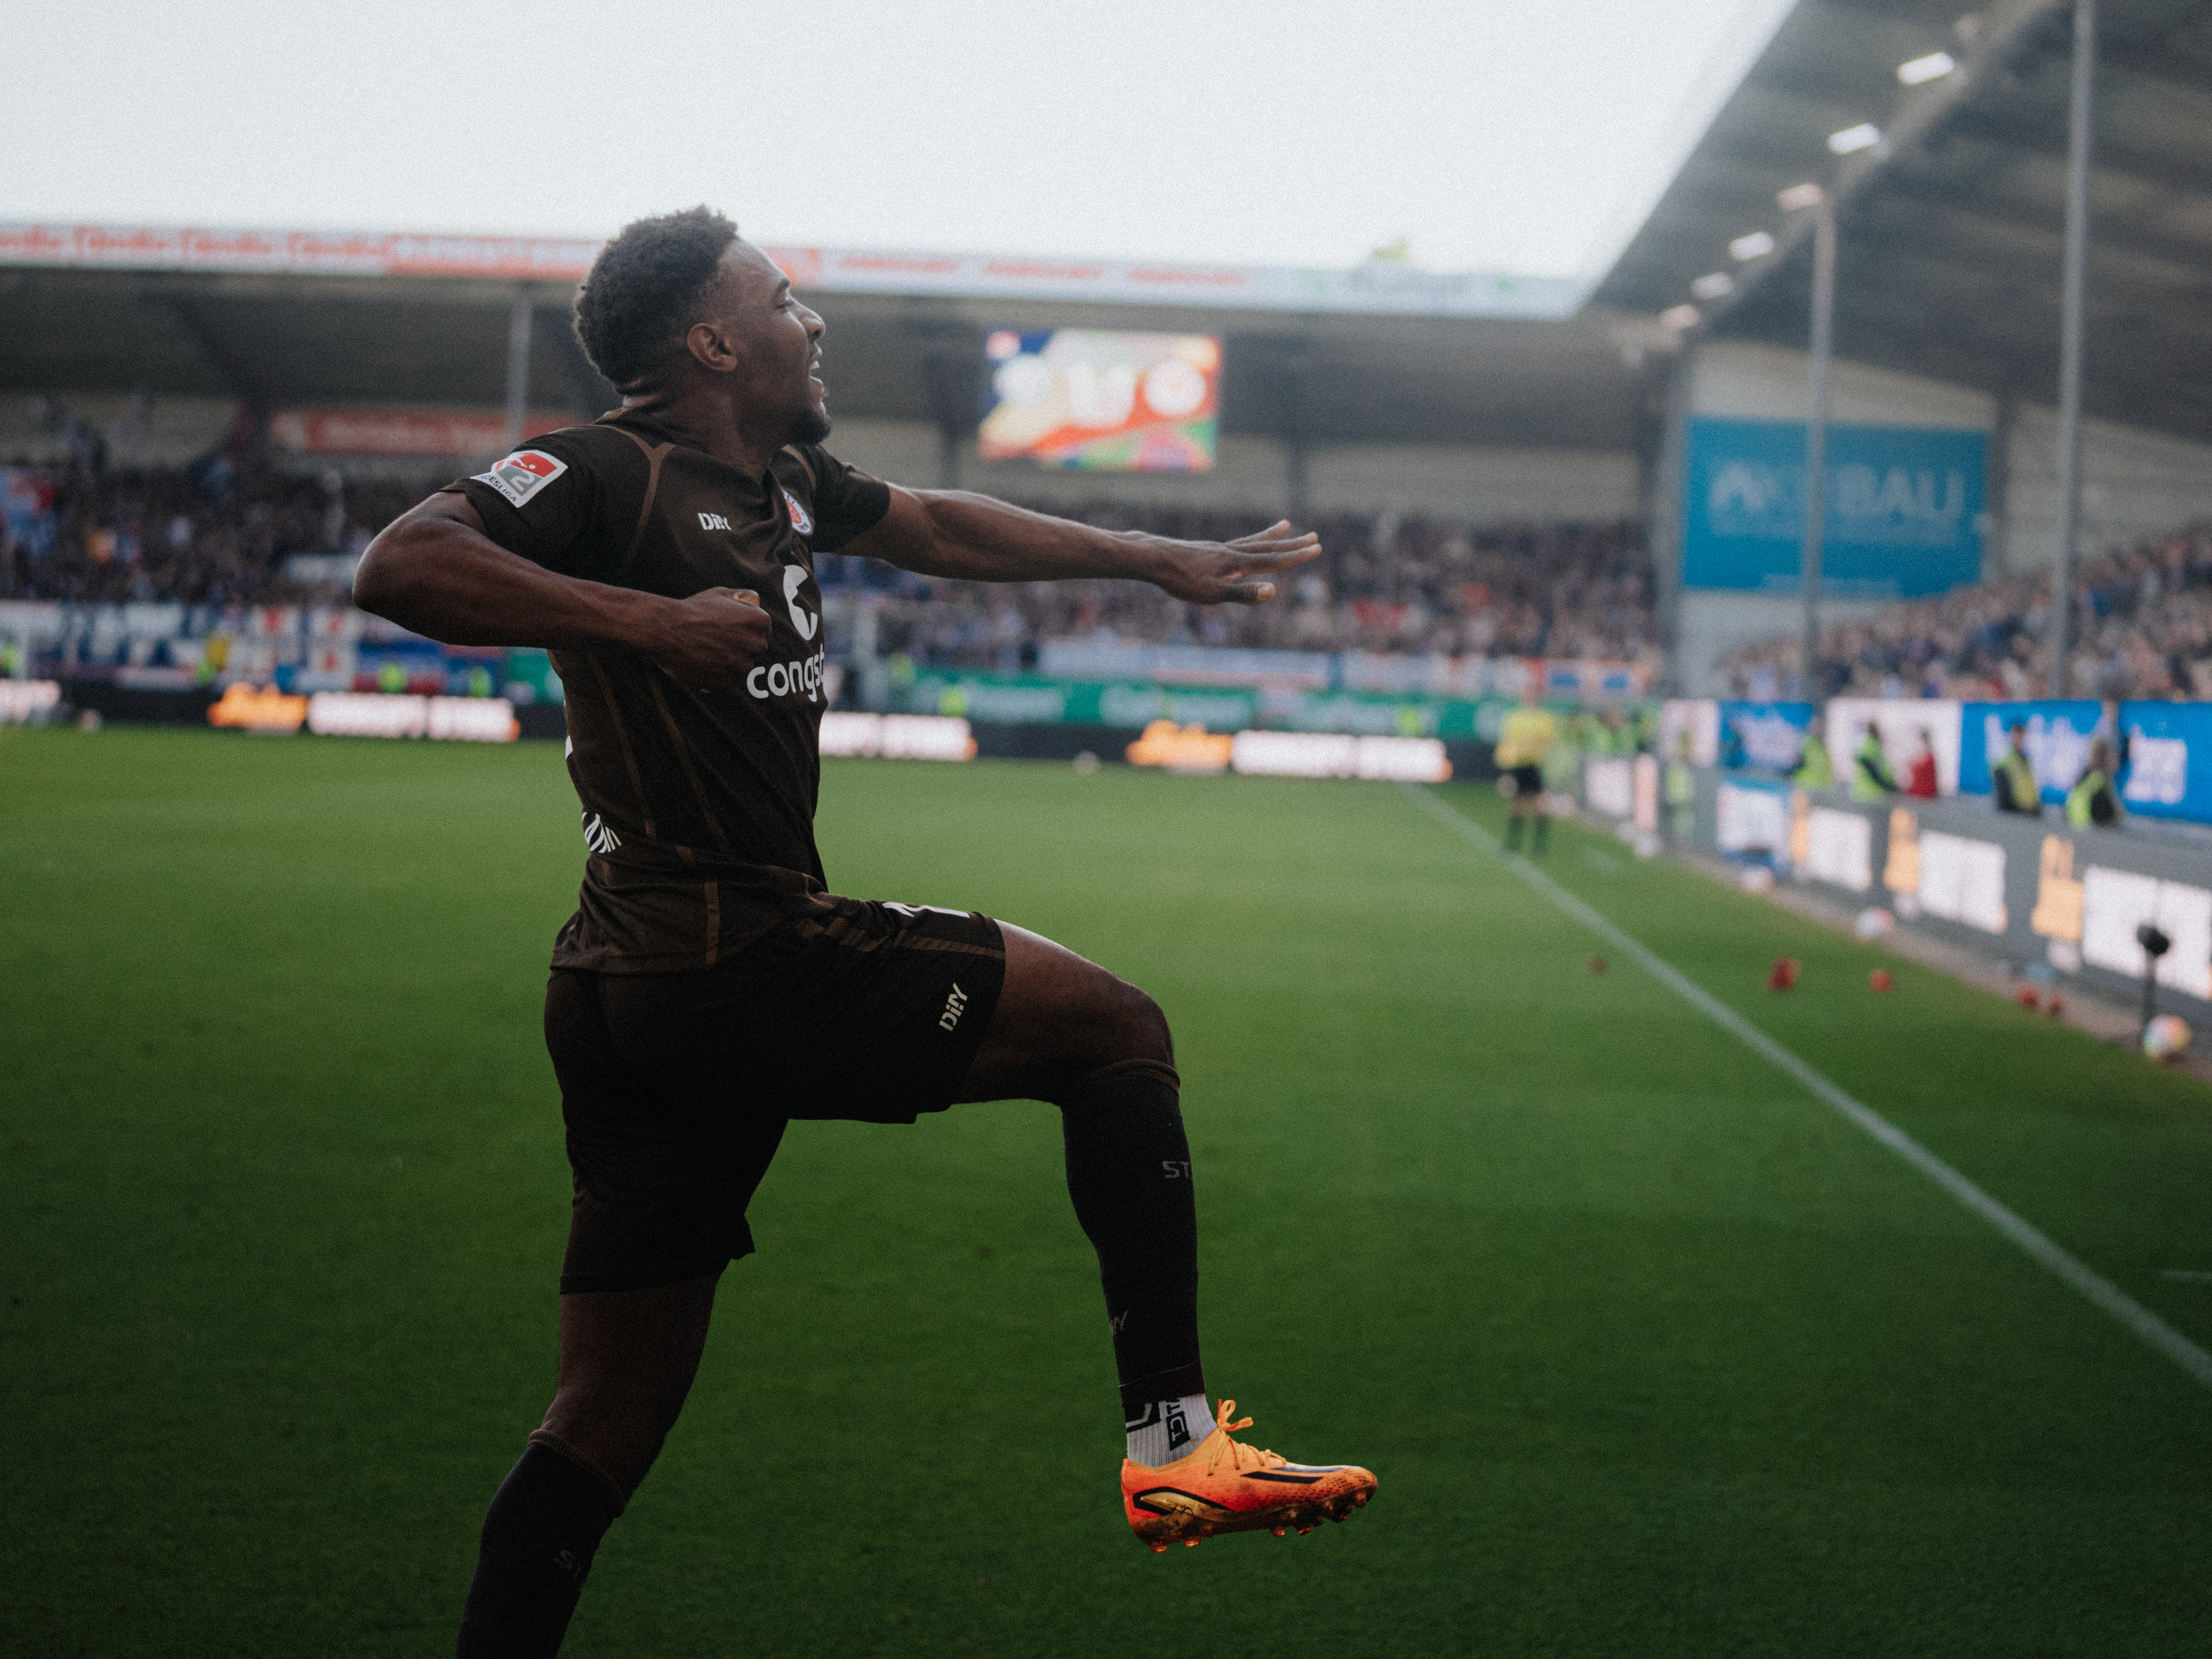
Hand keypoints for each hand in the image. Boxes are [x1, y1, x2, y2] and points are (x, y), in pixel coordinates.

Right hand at [644, 587, 772, 690]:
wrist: (667, 630)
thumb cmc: (693, 609)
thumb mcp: (720, 594)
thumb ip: (742, 597)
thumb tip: (755, 600)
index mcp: (760, 621)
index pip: (763, 628)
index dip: (746, 628)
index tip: (731, 627)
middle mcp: (756, 644)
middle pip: (755, 648)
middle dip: (741, 644)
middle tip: (717, 638)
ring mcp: (742, 665)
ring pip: (741, 665)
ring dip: (729, 661)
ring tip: (708, 650)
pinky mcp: (728, 681)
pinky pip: (728, 679)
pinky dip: (718, 674)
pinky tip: (703, 661)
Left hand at [1148, 521, 1321, 605]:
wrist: (1154, 558)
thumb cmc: (1181, 580)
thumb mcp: (1213, 594)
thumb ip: (1244, 593)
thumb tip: (1273, 591)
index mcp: (1237, 563)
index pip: (1274, 561)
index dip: (1296, 557)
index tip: (1316, 548)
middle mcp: (1231, 552)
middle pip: (1268, 548)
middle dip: (1292, 544)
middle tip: (1314, 535)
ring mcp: (1219, 549)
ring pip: (1252, 542)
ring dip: (1272, 536)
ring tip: (1285, 525)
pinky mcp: (1207, 550)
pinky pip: (1236, 544)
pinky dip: (1248, 542)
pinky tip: (1241, 547)